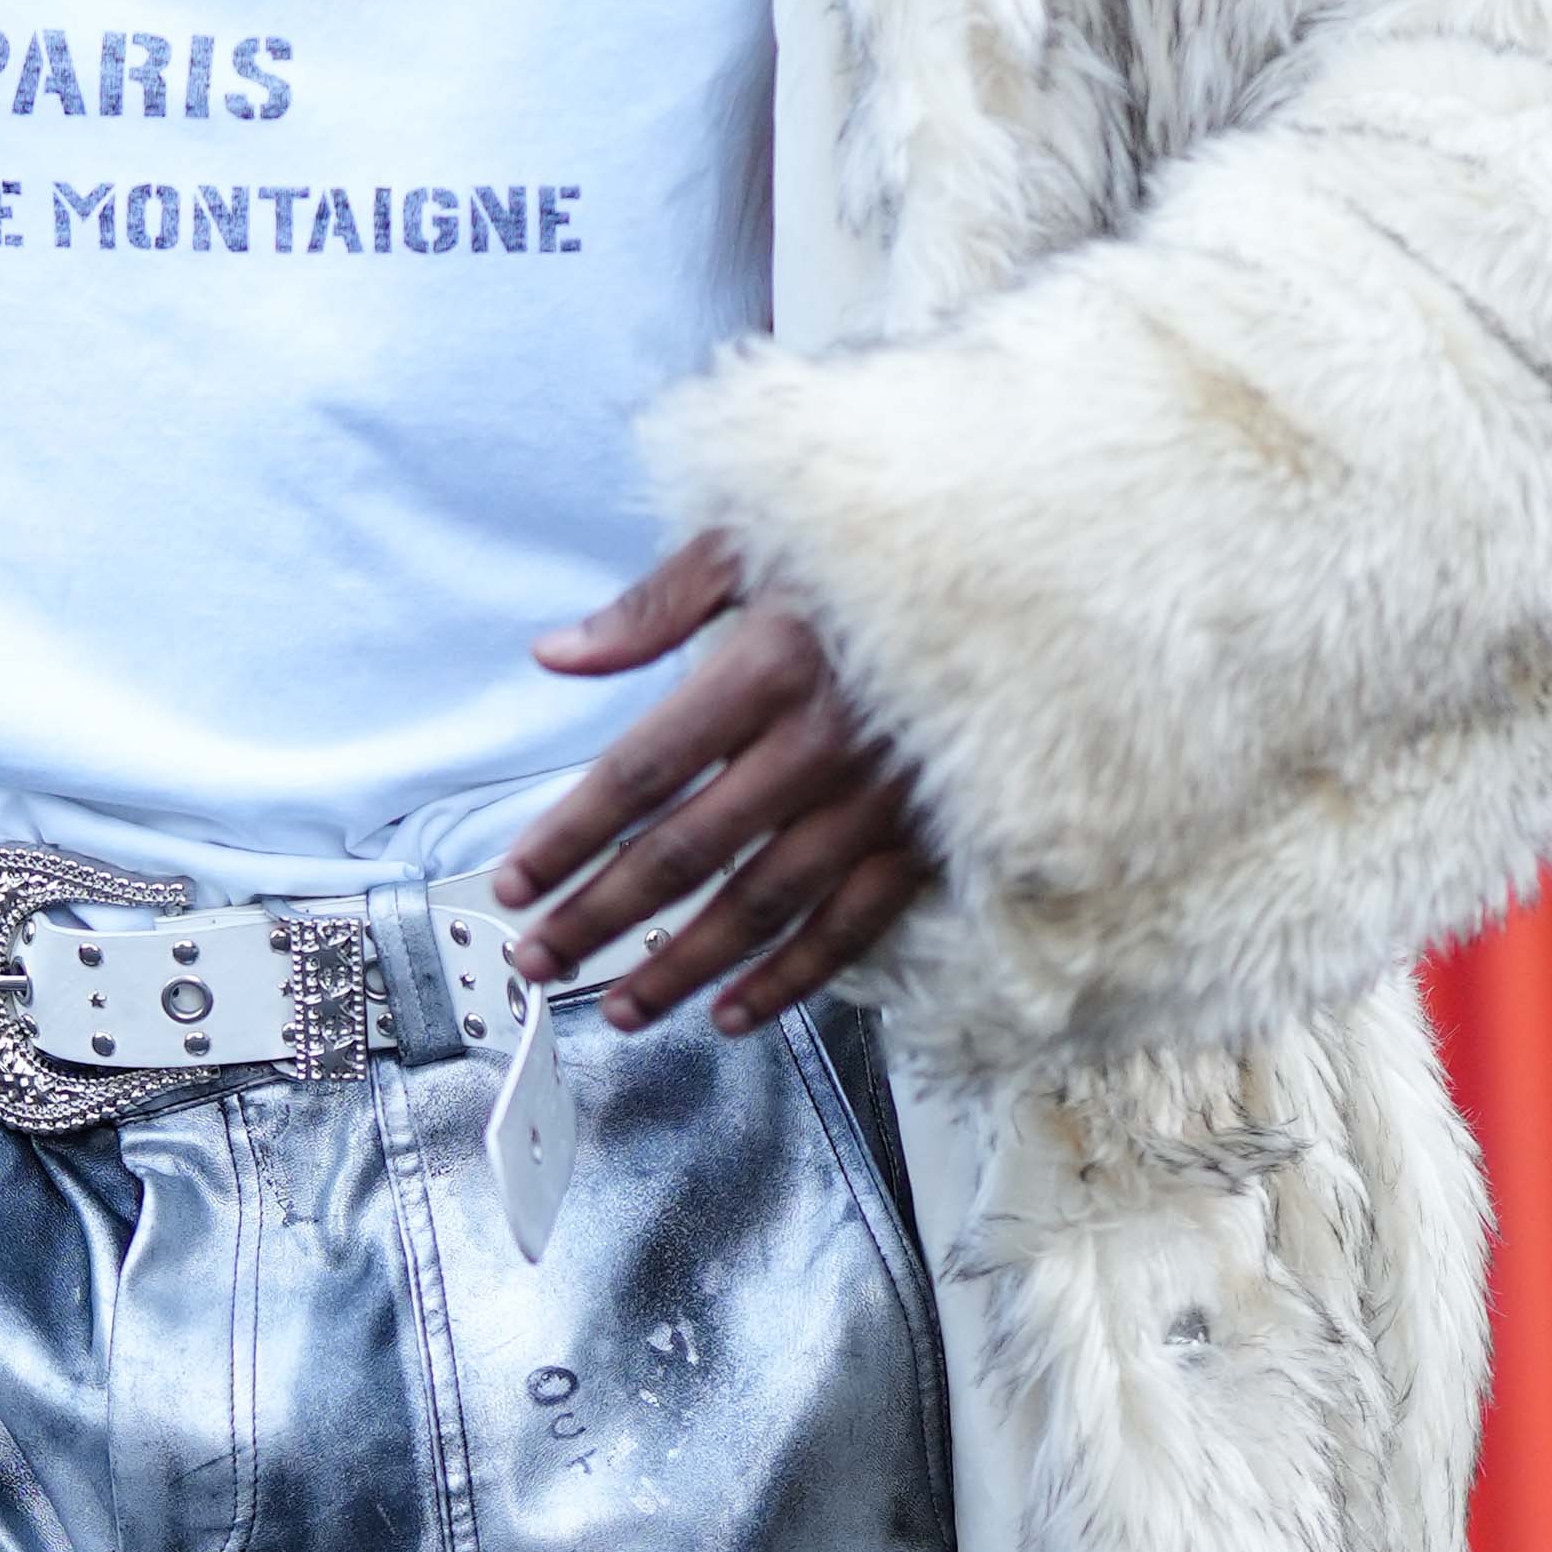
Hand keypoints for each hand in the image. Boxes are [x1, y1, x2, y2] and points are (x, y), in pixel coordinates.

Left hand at [495, 531, 929, 1036]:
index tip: (515, 881)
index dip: (570, 834)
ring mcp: (881, 801)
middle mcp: (822, 743)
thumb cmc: (887, 550)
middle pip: (687, 852)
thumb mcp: (765, 539)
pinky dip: (791, 979)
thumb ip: (658, 604)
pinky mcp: (930, 838)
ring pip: (762, 905)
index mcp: (770, 663)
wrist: (1036, 573)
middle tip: (537, 960)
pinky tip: (733, 1012)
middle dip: (601, 916)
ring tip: (619, 1007)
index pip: (643, 771)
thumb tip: (558, 655)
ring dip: (682, 966)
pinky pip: (852, 926)